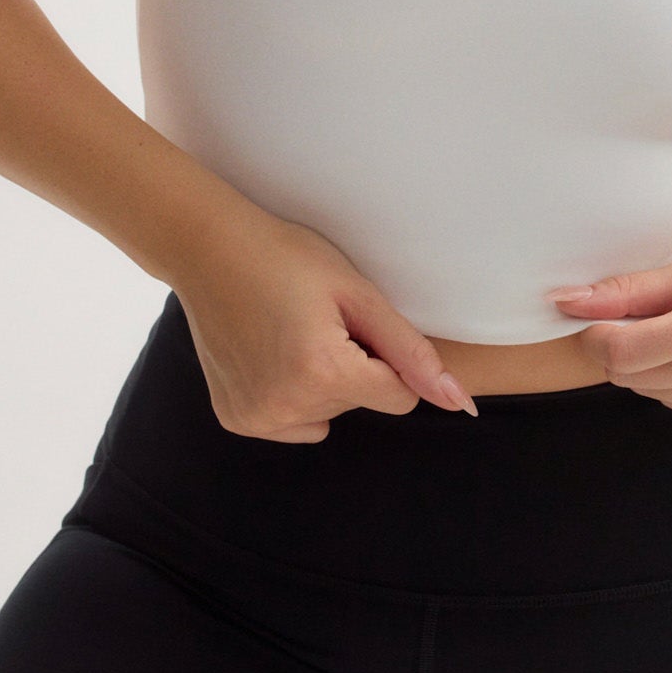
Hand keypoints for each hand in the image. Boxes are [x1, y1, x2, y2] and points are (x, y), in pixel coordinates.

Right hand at [175, 201, 478, 442]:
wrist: (209, 250)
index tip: (356, 323)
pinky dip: (291, 395)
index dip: (387, 358)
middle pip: (362, 405)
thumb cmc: (289, 258)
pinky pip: (293, 422)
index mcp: (323, 373)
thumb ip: (412, 353)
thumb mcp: (358, 294)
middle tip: (316, 320)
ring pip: (328, 416)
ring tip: (292, 333)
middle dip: (354, 369)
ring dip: (323, 384)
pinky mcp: (237, 420)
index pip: (399, 397)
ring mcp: (257, 418)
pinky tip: (270, 353)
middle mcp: (287, 407)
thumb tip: (462, 404)